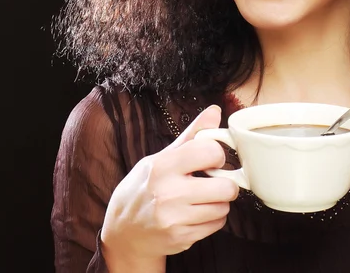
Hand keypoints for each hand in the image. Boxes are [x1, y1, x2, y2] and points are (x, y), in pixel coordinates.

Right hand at [101, 105, 238, 270]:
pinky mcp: (181, 238)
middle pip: (226, 187)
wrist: (124, 230)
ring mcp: (175, 219)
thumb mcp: (162, 156)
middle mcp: (168, 194)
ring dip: (219, 202)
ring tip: (204, 197)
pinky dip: (213, 218)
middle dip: (226, 183)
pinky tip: (198, 212)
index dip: (217, 155)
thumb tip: (215, 111)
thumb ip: (192, 135)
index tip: (211, 160)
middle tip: (215, 181)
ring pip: (224, 207)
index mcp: (163, 166)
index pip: (211, 152)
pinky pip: (217, 225)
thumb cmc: (146, 186)